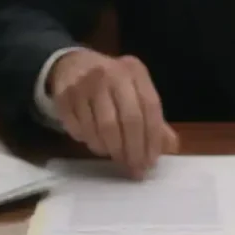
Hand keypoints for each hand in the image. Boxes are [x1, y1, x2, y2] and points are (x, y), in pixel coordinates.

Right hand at [49, 49, 179, 178]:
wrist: (72, 65)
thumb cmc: (112, 85)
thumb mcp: (136, 92)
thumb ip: (155, 119)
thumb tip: (171, 147)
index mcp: (135, 71)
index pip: (151, 107)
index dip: (153, 138)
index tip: (150, 161)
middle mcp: (110, 73)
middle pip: (128, 120)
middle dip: (133, 150)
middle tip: (134, 168)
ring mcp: (84, 83)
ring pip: (102, 129)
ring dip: (110, 150)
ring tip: (115, 155)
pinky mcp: (63, 96)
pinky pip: (80, 130)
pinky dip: (90, 142)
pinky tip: (96, 142)